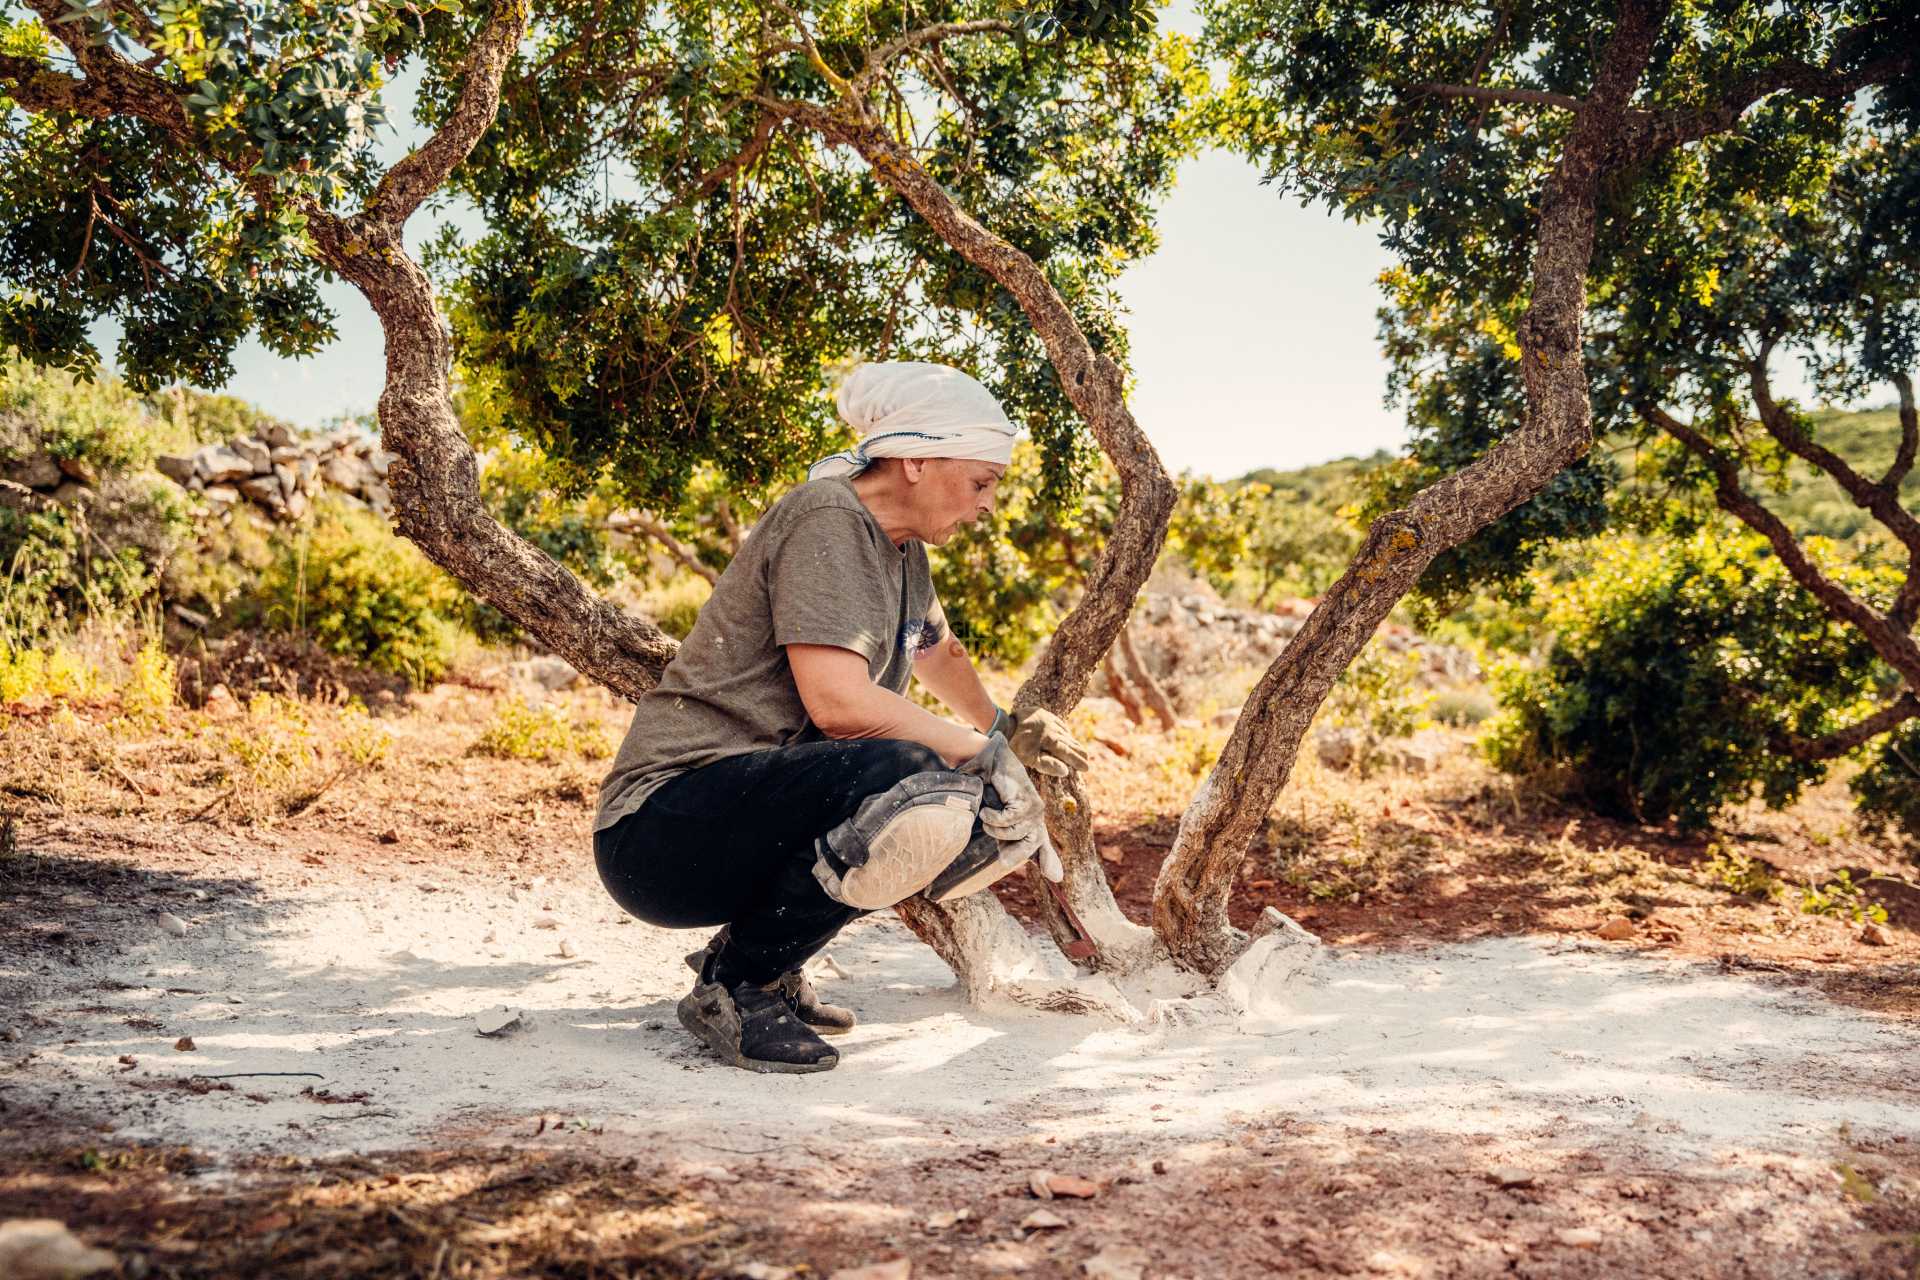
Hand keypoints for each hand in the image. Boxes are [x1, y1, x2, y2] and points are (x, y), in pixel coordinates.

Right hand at [958, 736, 1063, 881]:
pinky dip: (993, 817)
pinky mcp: (1028, 801)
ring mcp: (1035, 809)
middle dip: (1012, 851)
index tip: (1057, 878)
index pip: (1042, 846)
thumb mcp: (998, 820)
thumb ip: (1006, 840)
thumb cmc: (990, 790)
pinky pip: (1009, 821)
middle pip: (1030, 847)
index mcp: (1032, 822)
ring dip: (994, 828)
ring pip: (1015, 834)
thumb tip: (1010, 863)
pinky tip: (987, 808)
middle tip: (995, 842)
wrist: (988, 763)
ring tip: (987, 815)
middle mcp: (1037, 817)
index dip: (1048, 861)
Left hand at [994, 706, 1090, 776]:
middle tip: (1087, 758)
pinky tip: (1066, 732)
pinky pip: (1057, 721)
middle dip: (1078, 751)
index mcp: (1051, 741)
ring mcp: (1047, 719)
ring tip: (1078, 748)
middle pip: (1069, 741)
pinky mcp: (1041, 713)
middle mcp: (1052, 728)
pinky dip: (1063, 729)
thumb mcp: (1029, 759)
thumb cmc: (1014, 745)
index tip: (1087, 767)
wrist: (1001, 724)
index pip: (1068, 753)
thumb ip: (1048, 765)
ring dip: (1072, 740)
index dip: (1078, 761)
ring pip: (1064, 731)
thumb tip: (1065, 770)